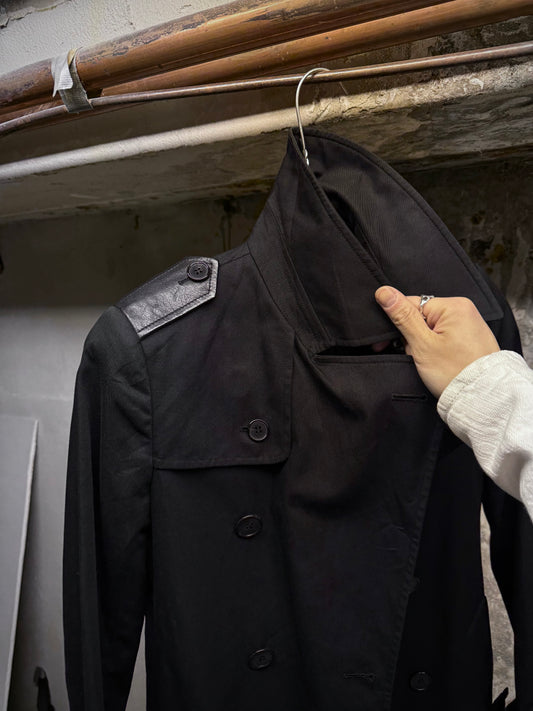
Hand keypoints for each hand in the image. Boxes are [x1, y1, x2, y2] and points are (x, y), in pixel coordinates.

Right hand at [374, 286, 499, 398]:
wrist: (483, 397)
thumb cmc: (455, 372)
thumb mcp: (422, 344)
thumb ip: (402, 316)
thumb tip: (384, 292)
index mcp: (452, 305)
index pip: (411, 304)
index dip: (397, 324)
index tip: (387, 342)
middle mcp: (463, 309)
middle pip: (420, 317)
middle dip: (413, 338)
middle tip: (419, 356)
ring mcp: (468, 323)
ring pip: (430, 329)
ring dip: (423, 346)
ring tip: (432, 362)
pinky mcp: (469, 337)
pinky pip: (443, 336)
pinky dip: (436, 349)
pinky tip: (439, 361)